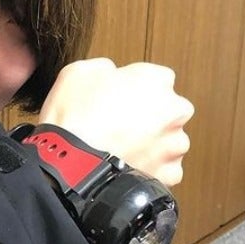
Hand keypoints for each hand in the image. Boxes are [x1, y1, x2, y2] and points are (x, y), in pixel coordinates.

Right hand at [38, 58, 193, 185]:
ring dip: (150, 142)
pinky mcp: (167, 174)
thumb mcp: (77, 73)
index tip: (116, 96)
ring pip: (167, 140)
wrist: (70, 165)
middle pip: (166, 109)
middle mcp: (174, 111)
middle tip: (116, 123)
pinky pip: (163, 168)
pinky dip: (149, 167)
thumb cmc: (74, 119)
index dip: (132, 87)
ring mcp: (173, 145)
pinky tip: (127, 164)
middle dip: (148, 115)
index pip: (154, 77)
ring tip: (119, 147)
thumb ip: (104, 69)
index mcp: (156, 80)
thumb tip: (107, 75)